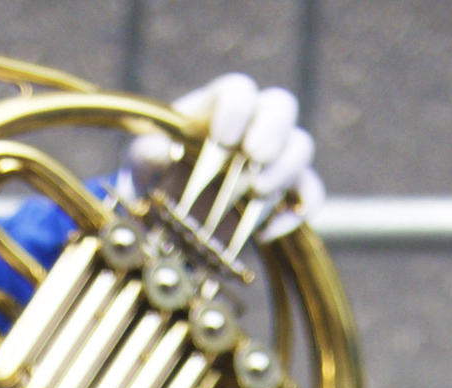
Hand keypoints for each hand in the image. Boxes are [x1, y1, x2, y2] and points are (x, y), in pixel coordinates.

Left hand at [128, 75, 324, 239]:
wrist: (170, 217)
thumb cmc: (157, 177)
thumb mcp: (142, 164)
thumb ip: (146, 153)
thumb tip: (157, 149)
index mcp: (218, 107)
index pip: (239, 90)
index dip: (236, 108)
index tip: (222, 137)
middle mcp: (253, 125)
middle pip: (282, 106)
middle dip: (271, 131)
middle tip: (254, 157)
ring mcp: (275, 159)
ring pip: (301, 148)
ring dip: (283, 171)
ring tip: (257, 194)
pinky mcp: (287, 195)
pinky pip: (309, 197)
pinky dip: (295, 214)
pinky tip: (266, 232)